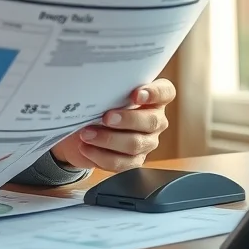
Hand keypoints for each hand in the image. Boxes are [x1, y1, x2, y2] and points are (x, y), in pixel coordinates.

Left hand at [50, 79, 174, 171]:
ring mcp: (147, 142)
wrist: (83, 131)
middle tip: (106, 117)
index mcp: (152, 98)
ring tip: (87, 134)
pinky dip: (101, 156)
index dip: (154, 93)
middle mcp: (154, 120)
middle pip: (151, 121)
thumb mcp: (104, 93)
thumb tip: (93, 85)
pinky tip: (86, 148)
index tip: (136, 94)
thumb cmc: (99, 105)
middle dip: (127, 119)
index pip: (165, 92)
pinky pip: (121, 162)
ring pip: (135, 144)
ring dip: (108, 139)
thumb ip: (109, 89)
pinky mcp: (134, 161)